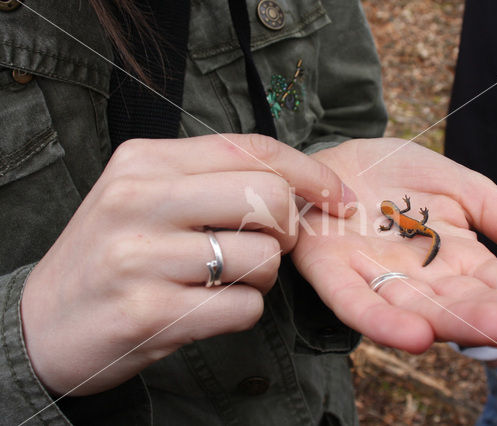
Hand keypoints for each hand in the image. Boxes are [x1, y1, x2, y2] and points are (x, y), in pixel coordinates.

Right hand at [21, 134, 355, 394]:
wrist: (44, 321)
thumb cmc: (111, 253)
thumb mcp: (146, 196)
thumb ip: (211, 181)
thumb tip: (297, 186)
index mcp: (145, 161)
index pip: (252, 149)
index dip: (309, 172)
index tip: (336, 197)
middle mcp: (140, 200)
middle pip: (269, 199)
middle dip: (287, 229)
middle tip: (268, 246)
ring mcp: (140, 257)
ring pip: (263, 258)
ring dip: (259, 278)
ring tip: (221, 281)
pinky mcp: (148, 312)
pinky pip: (243, 308)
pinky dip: (239, 312)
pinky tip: (203, 310)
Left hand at [292, 138, 496, 352]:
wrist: (337, 159)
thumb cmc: (400, 177)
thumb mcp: (465, 189)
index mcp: (459, 262)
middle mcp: (423, 280)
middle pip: (469, 303)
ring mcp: (378, 279)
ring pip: (421, 310)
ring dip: (457, 321)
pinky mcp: (334, 273)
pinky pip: (356, 304)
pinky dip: (382, 322)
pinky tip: (414, 335)